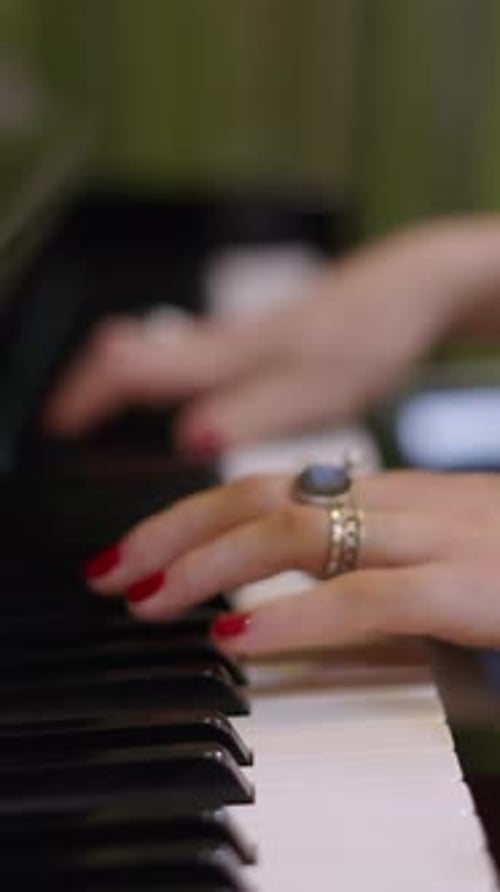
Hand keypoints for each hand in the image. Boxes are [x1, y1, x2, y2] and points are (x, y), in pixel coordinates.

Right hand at [44, 219, 497, 451]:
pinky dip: (169, 380)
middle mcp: (226, 342)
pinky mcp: (265, 341)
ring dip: (129, 384)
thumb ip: (250, 415)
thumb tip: (189, 441)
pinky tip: (185, 404)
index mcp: (228, 354)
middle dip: (94, 387)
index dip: (86, 395)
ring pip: (165, 356)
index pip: (132, 366)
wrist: (413, 288)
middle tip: (70, 422)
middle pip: (136, 355)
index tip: (57, 426)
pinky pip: (197, 359)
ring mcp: (244, 339)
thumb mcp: (316, 390)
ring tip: (110, 419)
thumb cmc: (373, 332)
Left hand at [83, 470, 499, 655]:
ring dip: (210, 566)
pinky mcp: (465, 585)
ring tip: (151, 598)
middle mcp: (398, 500)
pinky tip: (238, 637)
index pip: (267, 486)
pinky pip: (365, 598)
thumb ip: (359, 558)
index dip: (191, 513)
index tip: (137, 549)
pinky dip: (293, 617)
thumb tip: (280, 588)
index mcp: (385, 493)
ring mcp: (433, 536)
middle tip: (113, 570)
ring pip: (299, 533)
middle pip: (263, 498)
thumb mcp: (426, 547)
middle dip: (176, 531)